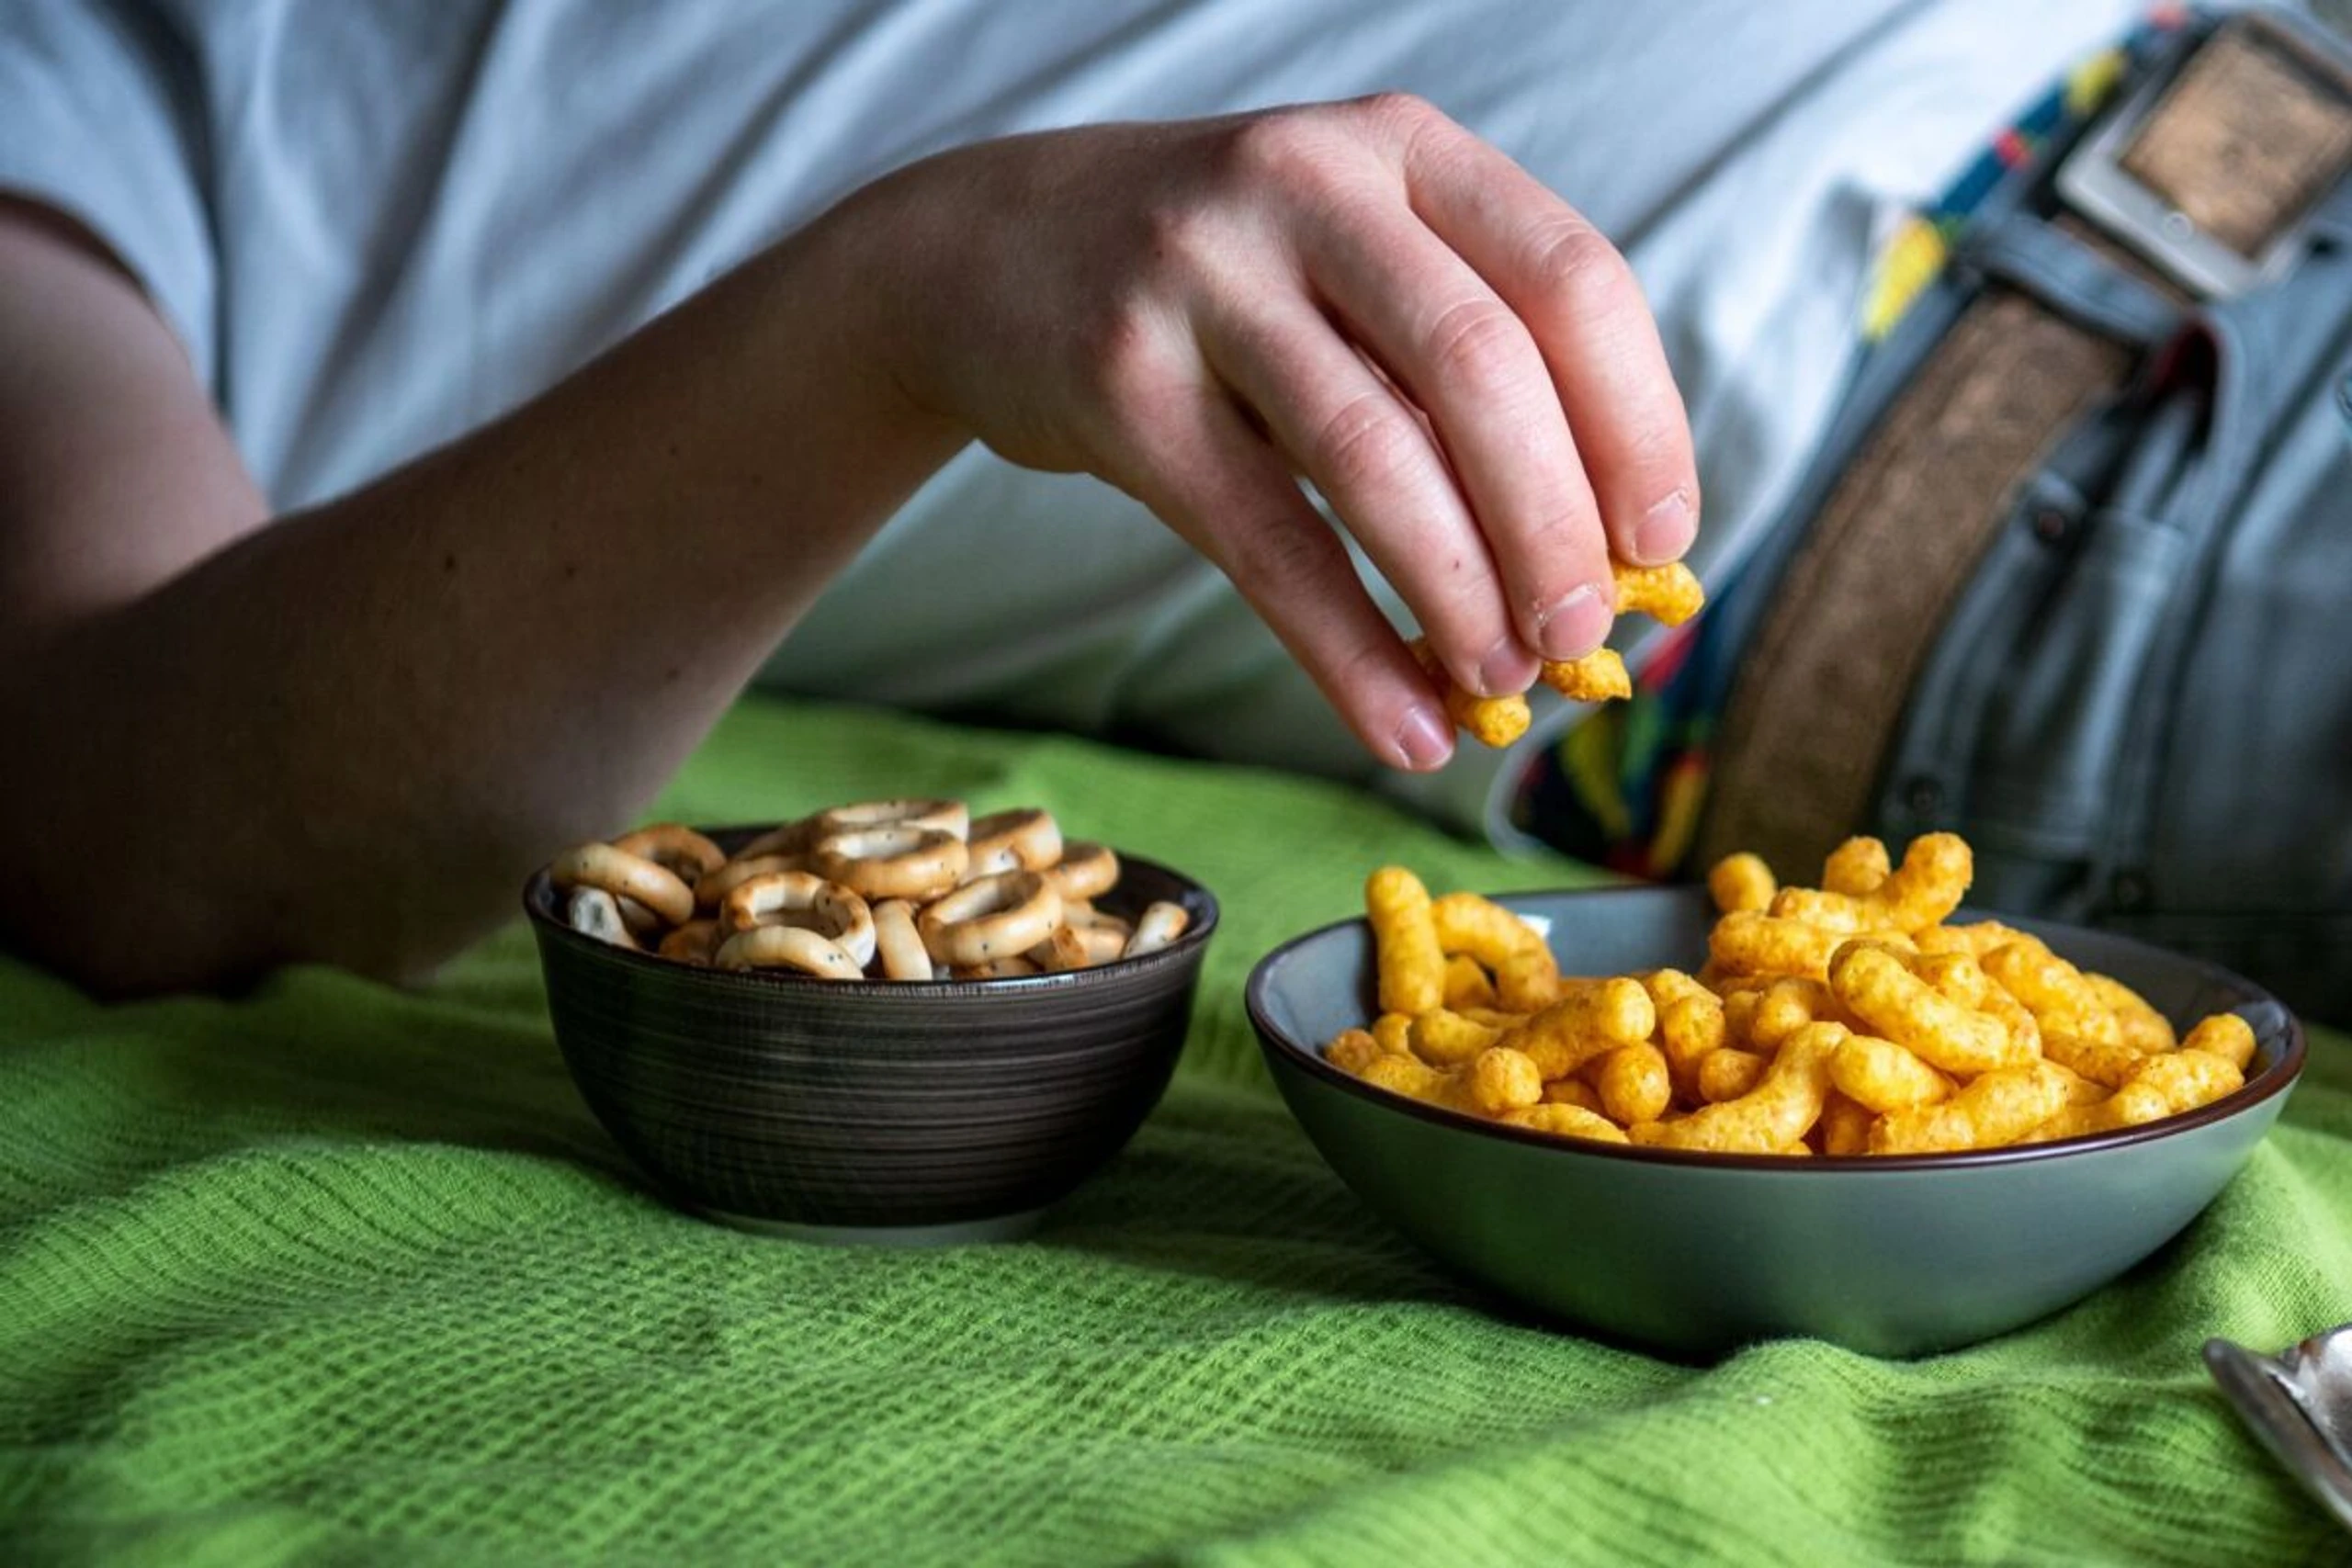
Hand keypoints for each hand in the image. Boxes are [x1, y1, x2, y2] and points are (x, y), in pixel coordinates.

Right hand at [835, 93, 1698, 769]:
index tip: (1665, 545)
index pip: (1571, 278)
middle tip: (1582, 640)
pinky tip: (1402, 724)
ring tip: (1501, 685)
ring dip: (1458, 593)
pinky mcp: (1118, 382)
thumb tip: (1604, 556)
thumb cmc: (1221, 285)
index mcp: (1401, 146)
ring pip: (1371, 452)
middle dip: (1554, 527)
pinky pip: (1262, 540)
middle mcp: (1306, 184)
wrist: (986, 253)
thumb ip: (1461, 364)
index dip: (1639, 424)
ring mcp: (1199, 275)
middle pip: (1481, 368)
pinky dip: (1346, 651)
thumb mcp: (1348, 263)